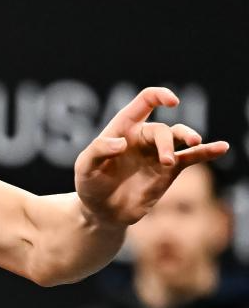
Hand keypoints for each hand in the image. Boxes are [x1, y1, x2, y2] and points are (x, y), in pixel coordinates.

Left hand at [74, 87, 228, 226]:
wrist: (102, 212)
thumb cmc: (90, 184)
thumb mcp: (85, 167)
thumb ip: (98, 151)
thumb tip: (122, 143)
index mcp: (122, 128)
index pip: (144, 103)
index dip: (158, 96)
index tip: (172, 101)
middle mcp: (142, 137)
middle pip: (162, 130)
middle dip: (166, 143)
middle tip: (166, 162)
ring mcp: (157, 153)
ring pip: (179, 138)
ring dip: (188, 139)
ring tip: (195, 145)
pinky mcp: (169, 171)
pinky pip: (191, 158)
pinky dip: (207, 152)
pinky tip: (222, 147)